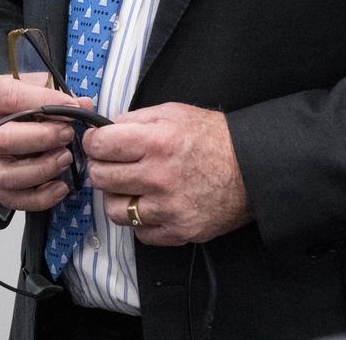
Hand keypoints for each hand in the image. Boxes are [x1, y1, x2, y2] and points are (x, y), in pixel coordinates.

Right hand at [0, 75, 90, 211]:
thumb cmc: (17, 103)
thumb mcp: (33, 87)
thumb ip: (56, 93)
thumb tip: (83, 105)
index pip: (9, 97)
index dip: (43, 101)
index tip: (71, 106)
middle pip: (3, 139)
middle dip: (42, 139)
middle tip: (67, 135)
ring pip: (6, 174)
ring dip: (42, 169)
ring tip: (65, 159)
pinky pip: (12, 199)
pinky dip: (40, 198)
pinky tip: (59, 187)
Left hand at [82, 102, 250, 245]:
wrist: (252, 170)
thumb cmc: (214, 139)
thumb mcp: (173, 113)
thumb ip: (134, 119)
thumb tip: (105, 130)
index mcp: (157, 142)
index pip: (100, 146)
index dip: (94, 142)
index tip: (98, 143)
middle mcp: (159, 177)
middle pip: (101, 178)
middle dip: (101, 168)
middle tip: (112, 164)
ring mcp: (168, 208)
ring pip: (115, 210)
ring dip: (117, 197)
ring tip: (130, 187)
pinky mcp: (179, 231)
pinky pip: (139, 232)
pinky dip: (139, 220)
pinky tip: (150, 204)